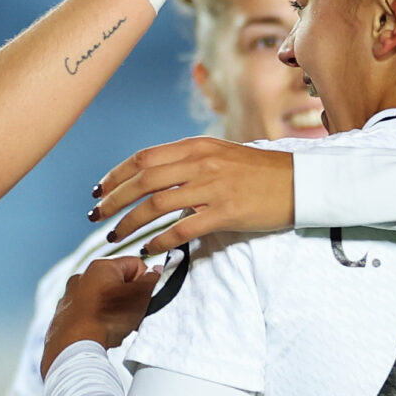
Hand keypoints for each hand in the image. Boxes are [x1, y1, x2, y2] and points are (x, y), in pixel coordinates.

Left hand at [41, 257, 160, 377]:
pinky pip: (88, 314)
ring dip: (114, 311)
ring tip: (119, 328)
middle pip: (117, 283)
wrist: (75, 344)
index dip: (145, 281)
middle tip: (136, 316)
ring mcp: (70, 296)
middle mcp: (82, 277)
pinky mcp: (64, 315)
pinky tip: (103, 333)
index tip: (146, 298)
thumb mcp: (140, 296)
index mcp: (101, 266)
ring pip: (102, 300)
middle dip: (130, 299)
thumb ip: (152, 280)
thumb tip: (157, 271)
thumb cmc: (106, 318)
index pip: (135, 264)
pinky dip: (98, 322)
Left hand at [91, 138, 294, 256]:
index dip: (115, 175)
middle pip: (142, 181)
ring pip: (156, 206)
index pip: (143, 158)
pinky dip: (160, 241)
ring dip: (130, 224)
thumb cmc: (261, 172)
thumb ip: (190, 162)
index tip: (98, 190)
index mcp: (197, 146)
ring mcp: (213, 187)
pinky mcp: (226, 212)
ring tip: (115, 237)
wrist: (300, 182)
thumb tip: (158, 178)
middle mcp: (201, 163)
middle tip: (95, 217)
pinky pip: (183, 228)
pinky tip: (148, 249)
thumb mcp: (222, 155)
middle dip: (113, 201)